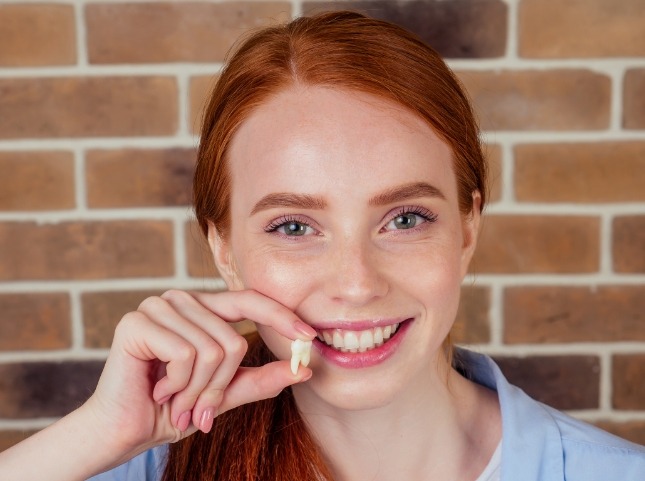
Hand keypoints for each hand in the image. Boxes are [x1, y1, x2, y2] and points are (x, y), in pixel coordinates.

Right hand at [82, 289, 315, 464]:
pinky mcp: (138, 321)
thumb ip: (261, 378)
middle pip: (233, 339)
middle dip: (219, 386)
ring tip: (176, 401)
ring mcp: (158, 306)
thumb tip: (305, 369)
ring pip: (212, 350)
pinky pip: (186, 354)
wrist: (125, 430)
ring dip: (197, 391)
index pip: (250, 300)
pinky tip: (158, 389)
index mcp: (203, 309)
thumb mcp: (225, 394)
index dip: (282, 317)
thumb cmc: (173, 409)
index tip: (310, 337)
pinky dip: (179, 384)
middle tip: (198, 410)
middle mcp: (182, 300)